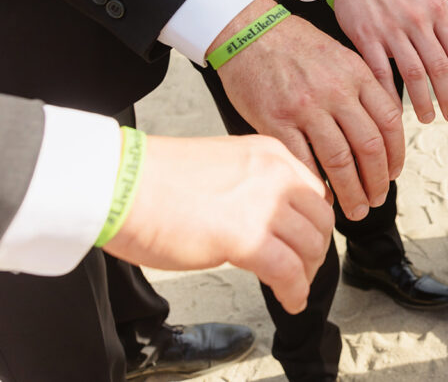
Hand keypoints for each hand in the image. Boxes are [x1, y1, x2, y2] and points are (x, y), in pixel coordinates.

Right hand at [103, 133, 334, 314]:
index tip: (308, 239)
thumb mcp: (222, 165)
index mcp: (268, 153)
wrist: (120, 185)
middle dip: (317, 248)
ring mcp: (263, 205)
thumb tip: (264, 215)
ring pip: (310, 245)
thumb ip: (251, 184)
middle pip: (320, 218)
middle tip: (305, 267)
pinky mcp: (247, 237)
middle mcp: (274, 175)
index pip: (314, 190)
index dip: (315, 220)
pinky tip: (290, 300)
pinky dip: (295, 290)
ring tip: (294, 286)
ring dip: (307, 272)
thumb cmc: (154, 180)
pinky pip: (289, 271)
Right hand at [213, 0, 403, 221]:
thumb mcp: (341, 56)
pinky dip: (317, 185)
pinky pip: (303, 161)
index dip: (396, 154)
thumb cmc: (296, 46)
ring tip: (356, 208)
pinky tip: (323, 197)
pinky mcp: (276, 120)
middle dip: (378, 180)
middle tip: (378, 198)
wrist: (249, 31)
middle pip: (370, 146)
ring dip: (352, 191)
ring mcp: (306, 107)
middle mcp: (336, 91)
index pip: (390, 122)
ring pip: (340, 160)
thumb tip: (384, 128)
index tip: (393, 173)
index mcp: (357, 75)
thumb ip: (363, 89)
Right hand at [317, 0, 447, 123]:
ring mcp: (390, 30)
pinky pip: (380, 71)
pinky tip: (396, 111)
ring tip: (428, 118)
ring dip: (422, 100)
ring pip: (412, 72)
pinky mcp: (366, 37)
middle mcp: (416, 20)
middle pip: (438, 66)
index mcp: (435, 10)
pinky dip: (389, 93)